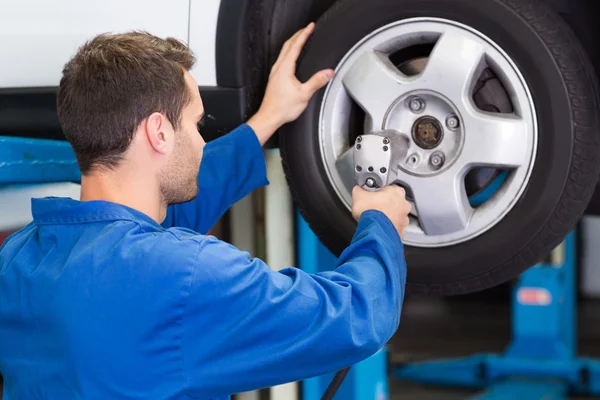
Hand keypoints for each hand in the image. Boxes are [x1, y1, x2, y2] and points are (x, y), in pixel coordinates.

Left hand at [247, 22, 334, 144]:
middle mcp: (278, 68)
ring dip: (292, 42)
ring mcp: (275, 72)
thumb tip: (328, 73)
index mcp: (285, 68)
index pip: (296, 45)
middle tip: (306, 29)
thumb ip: (317, 82)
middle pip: (288, 45)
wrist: (269, 117)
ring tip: (300, 39)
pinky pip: (281, 59)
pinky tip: (291, 57)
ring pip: (283, 51)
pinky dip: (288, 52)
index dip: (304, 34)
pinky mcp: (274, 78)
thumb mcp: (304, 94)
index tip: (310, 26)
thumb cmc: (283, 107)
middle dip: (298, 35)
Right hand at [352, 185, 411, 239]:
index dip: (379, 191)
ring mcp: (404, 219)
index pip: (389, 187)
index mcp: (396, 192)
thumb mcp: (358, 194)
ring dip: (388, 216)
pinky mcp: (401, 231)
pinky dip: (388, 228)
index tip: (373, 195)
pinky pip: (395, 228)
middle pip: (395, 201)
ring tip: (376, 218)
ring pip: (396, 215)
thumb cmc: (370, 213)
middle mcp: (404, 205)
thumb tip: (359, 189)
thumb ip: (360, 189)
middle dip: (385, 204)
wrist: (373, 232)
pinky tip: (380, 227)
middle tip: (374, 207)